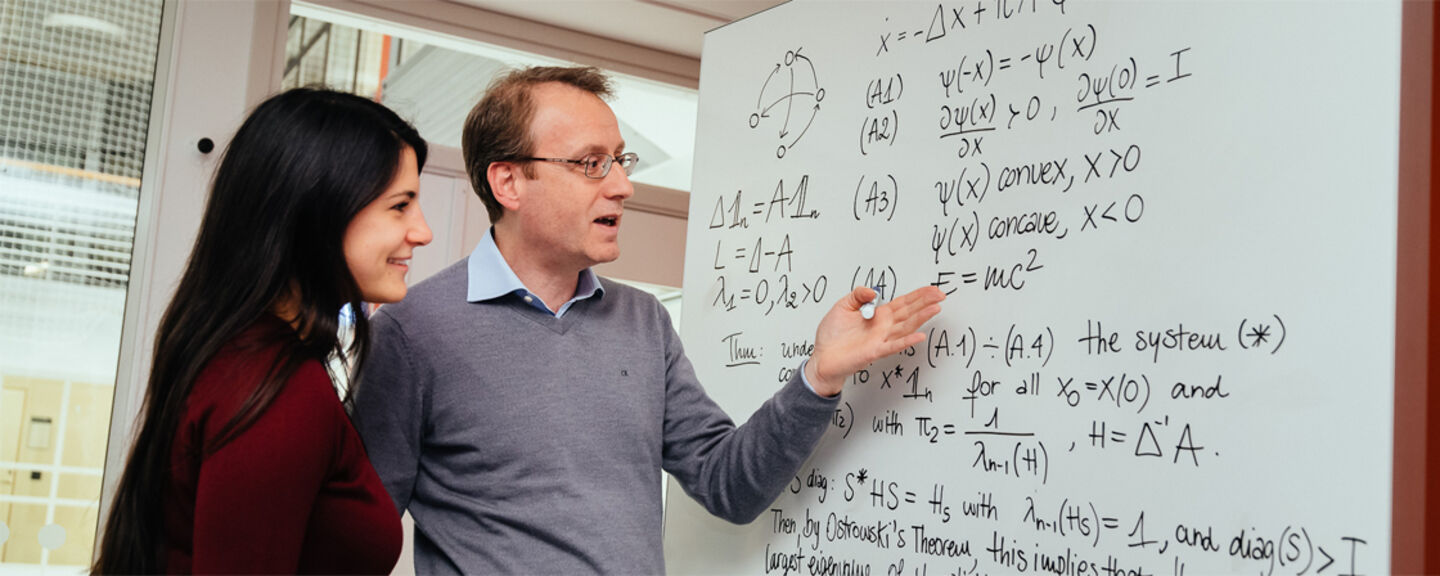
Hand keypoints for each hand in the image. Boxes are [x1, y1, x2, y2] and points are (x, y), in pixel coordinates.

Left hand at [805, 285, 945, 395]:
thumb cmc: (832, 336)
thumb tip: (873, 291)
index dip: (917, 295)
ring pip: (906, 327)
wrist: (822, 358)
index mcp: (877, 314)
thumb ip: (858, 295)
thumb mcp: (842, 306)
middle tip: (940, 294)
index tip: (931, 289)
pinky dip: (907, 341)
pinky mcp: (875, 351)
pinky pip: (894, 345)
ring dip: (921, 318)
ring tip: (935, 308)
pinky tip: (919, 336)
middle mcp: (883, 326)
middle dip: (925, 302)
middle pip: (909, 312)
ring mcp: (881, 339)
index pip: (902, 303)